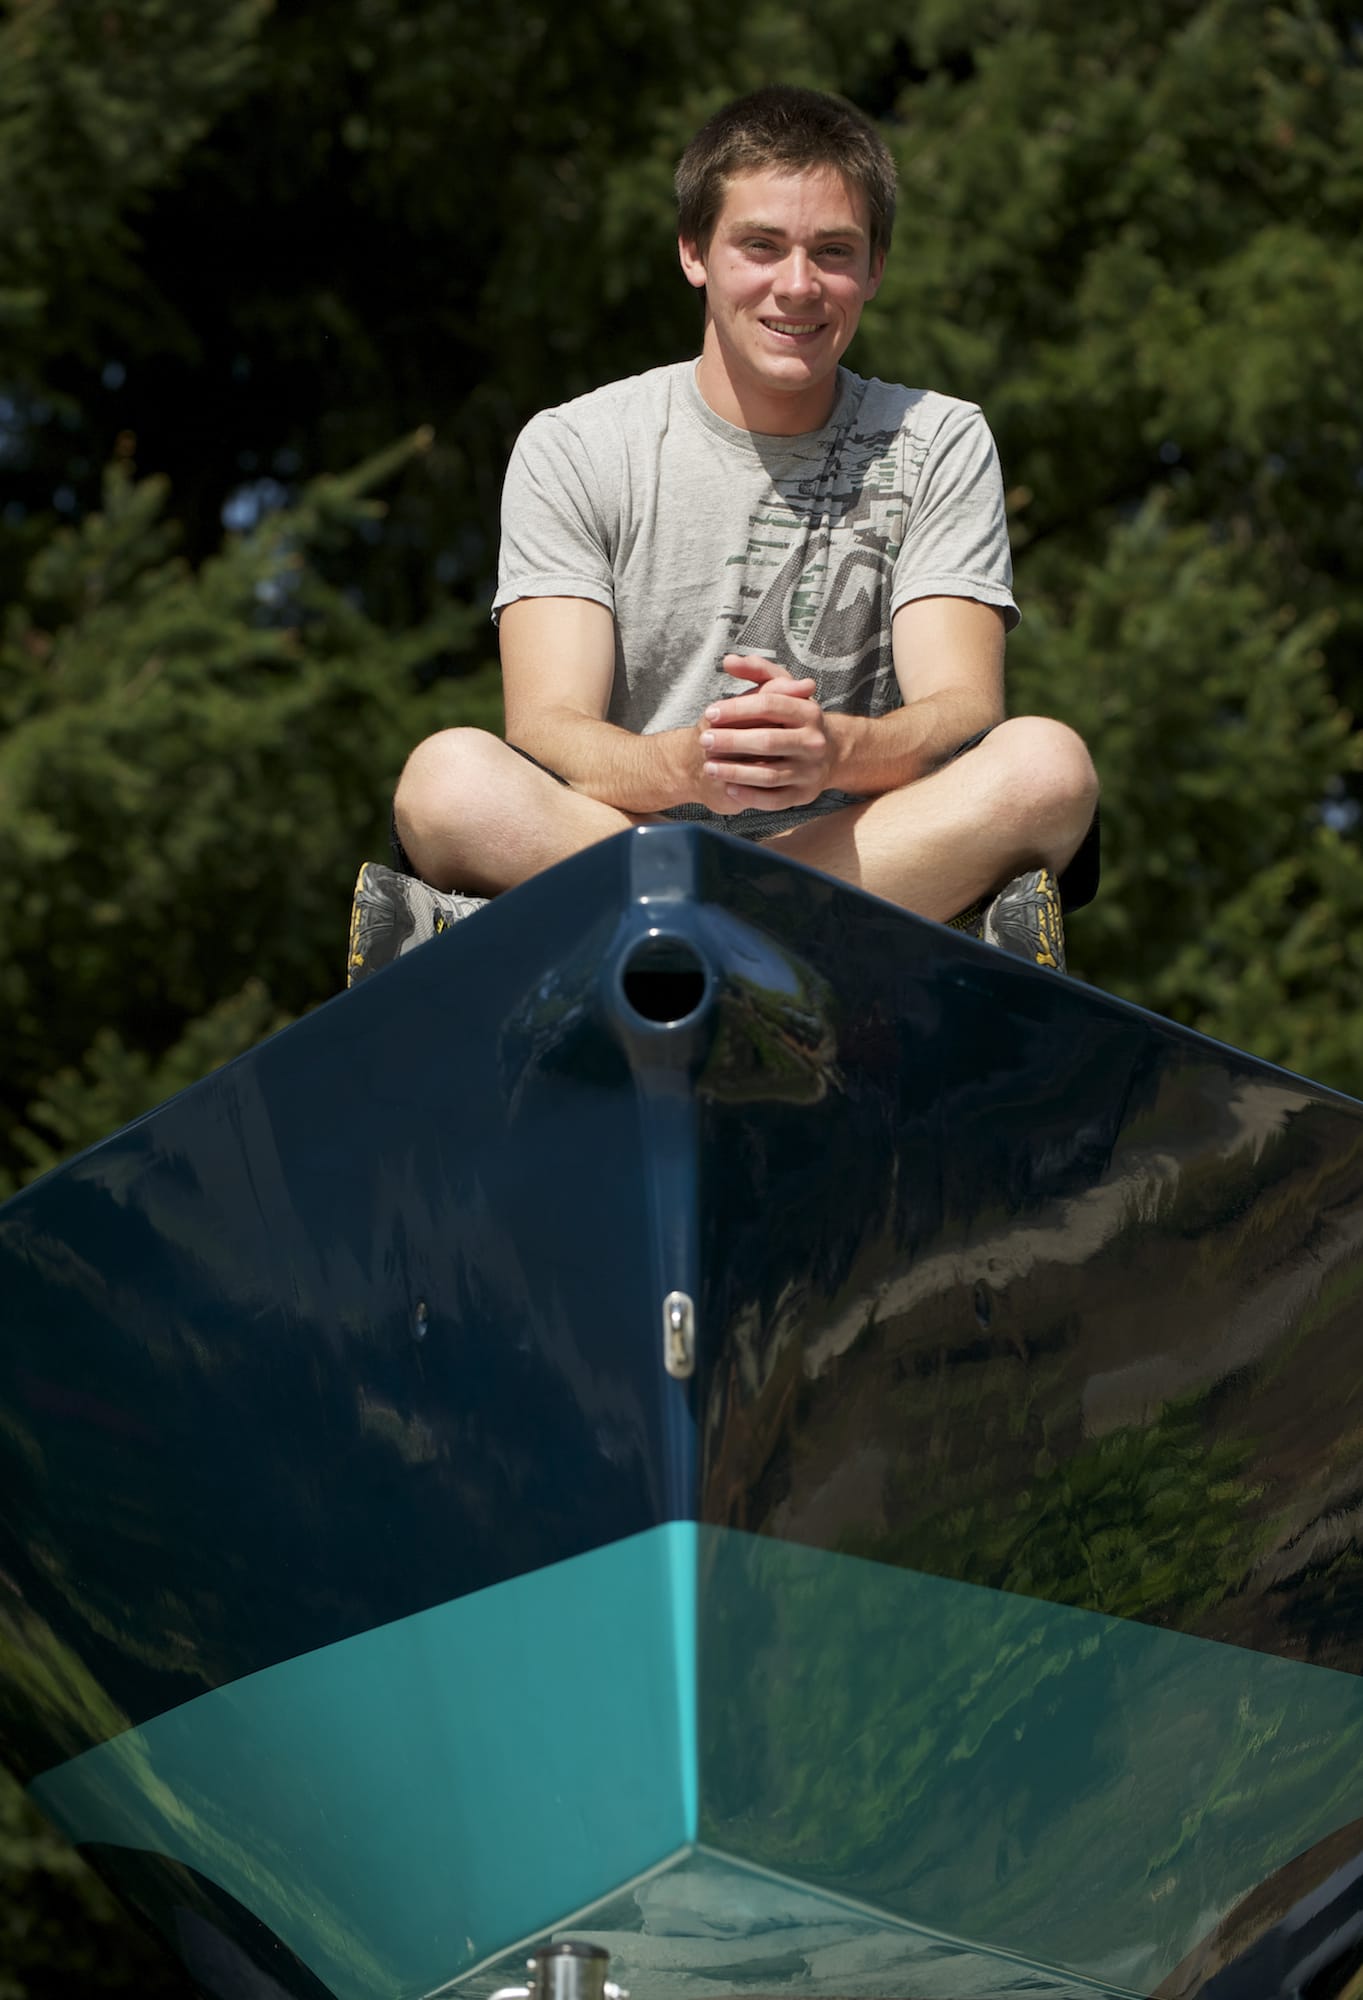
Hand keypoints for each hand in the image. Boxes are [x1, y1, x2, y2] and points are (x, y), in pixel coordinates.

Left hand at [695, 654, 834, 810]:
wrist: (825, 755)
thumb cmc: (792, 718)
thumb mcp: (782, 690)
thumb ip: (756, 671)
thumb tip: (728, 661)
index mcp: (808, 711)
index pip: (770, 705)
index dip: (737, 708)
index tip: (710, 713)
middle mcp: (814, 742)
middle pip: (768, 741)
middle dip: (732, 741)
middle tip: (704, 740)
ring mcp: (811, 771)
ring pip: (768, 774)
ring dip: (734, 772)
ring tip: (709, 767)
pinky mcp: (804, 795)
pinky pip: (773, 800)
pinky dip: (749, 795)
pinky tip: (728, 787)